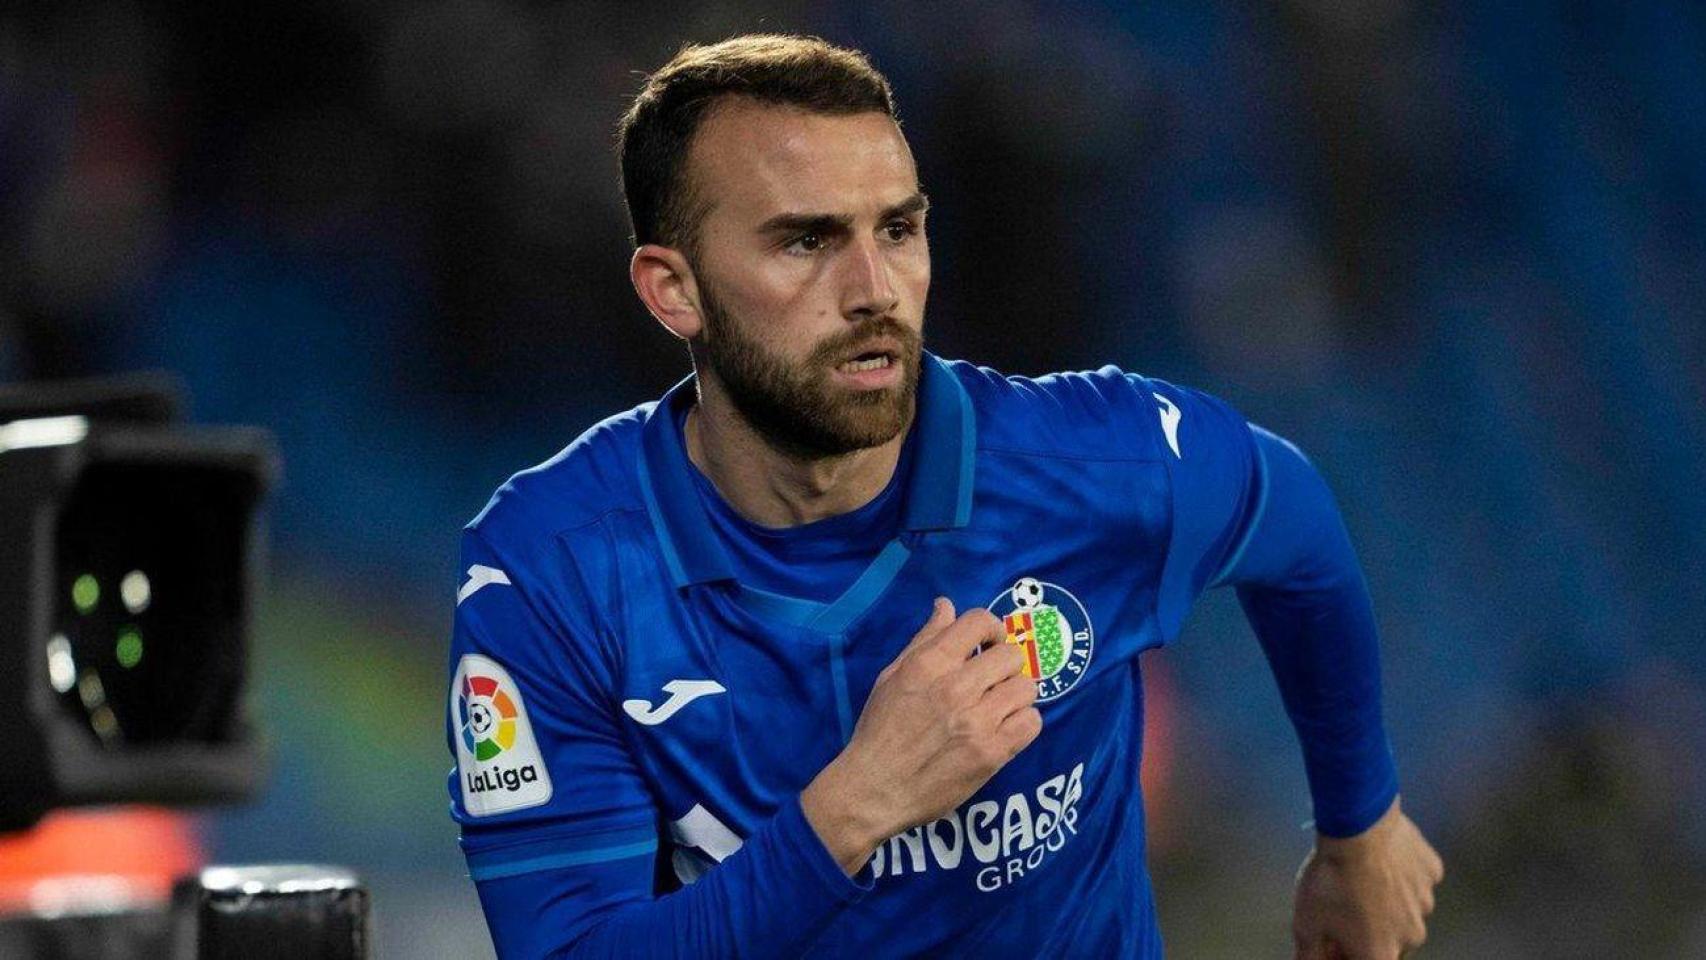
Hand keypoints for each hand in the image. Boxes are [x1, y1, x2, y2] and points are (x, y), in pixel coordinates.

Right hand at [800, 598, 1042, 874]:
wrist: (874, 789)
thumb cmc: (880, 730)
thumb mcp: (892, 676)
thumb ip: (924, 640)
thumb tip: (946, 605)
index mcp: (929, 664)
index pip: (979, 622)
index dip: (991, 629)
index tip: (988, 644)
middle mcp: (957, 687)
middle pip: (1011, 655)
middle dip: (1004, 664)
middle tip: (993, 680)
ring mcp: (977, 721)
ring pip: (1026, 688)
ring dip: (1015, 694)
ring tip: (999, 706)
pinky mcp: (992, 753)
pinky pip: (1032, 723)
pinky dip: (1022, 723)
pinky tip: (1005, 728)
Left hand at [1292, 796, 1443, 958]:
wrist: (1358, 828)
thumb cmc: (1332, 880)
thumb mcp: (1307, 922)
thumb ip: (1310, 953)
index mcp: (1381, 953)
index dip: (1346, 952)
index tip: (1333, 939)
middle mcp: (1412, 936)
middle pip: (1388, 940)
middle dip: (1368, 931)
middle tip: (1345, 907)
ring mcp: (1426, 902)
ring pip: (1406, 909)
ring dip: (1387, 903)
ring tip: (1361, 879)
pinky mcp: (1432, 872)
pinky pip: (1416, 879)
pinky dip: (1402, 874)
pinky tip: (1381, 859)